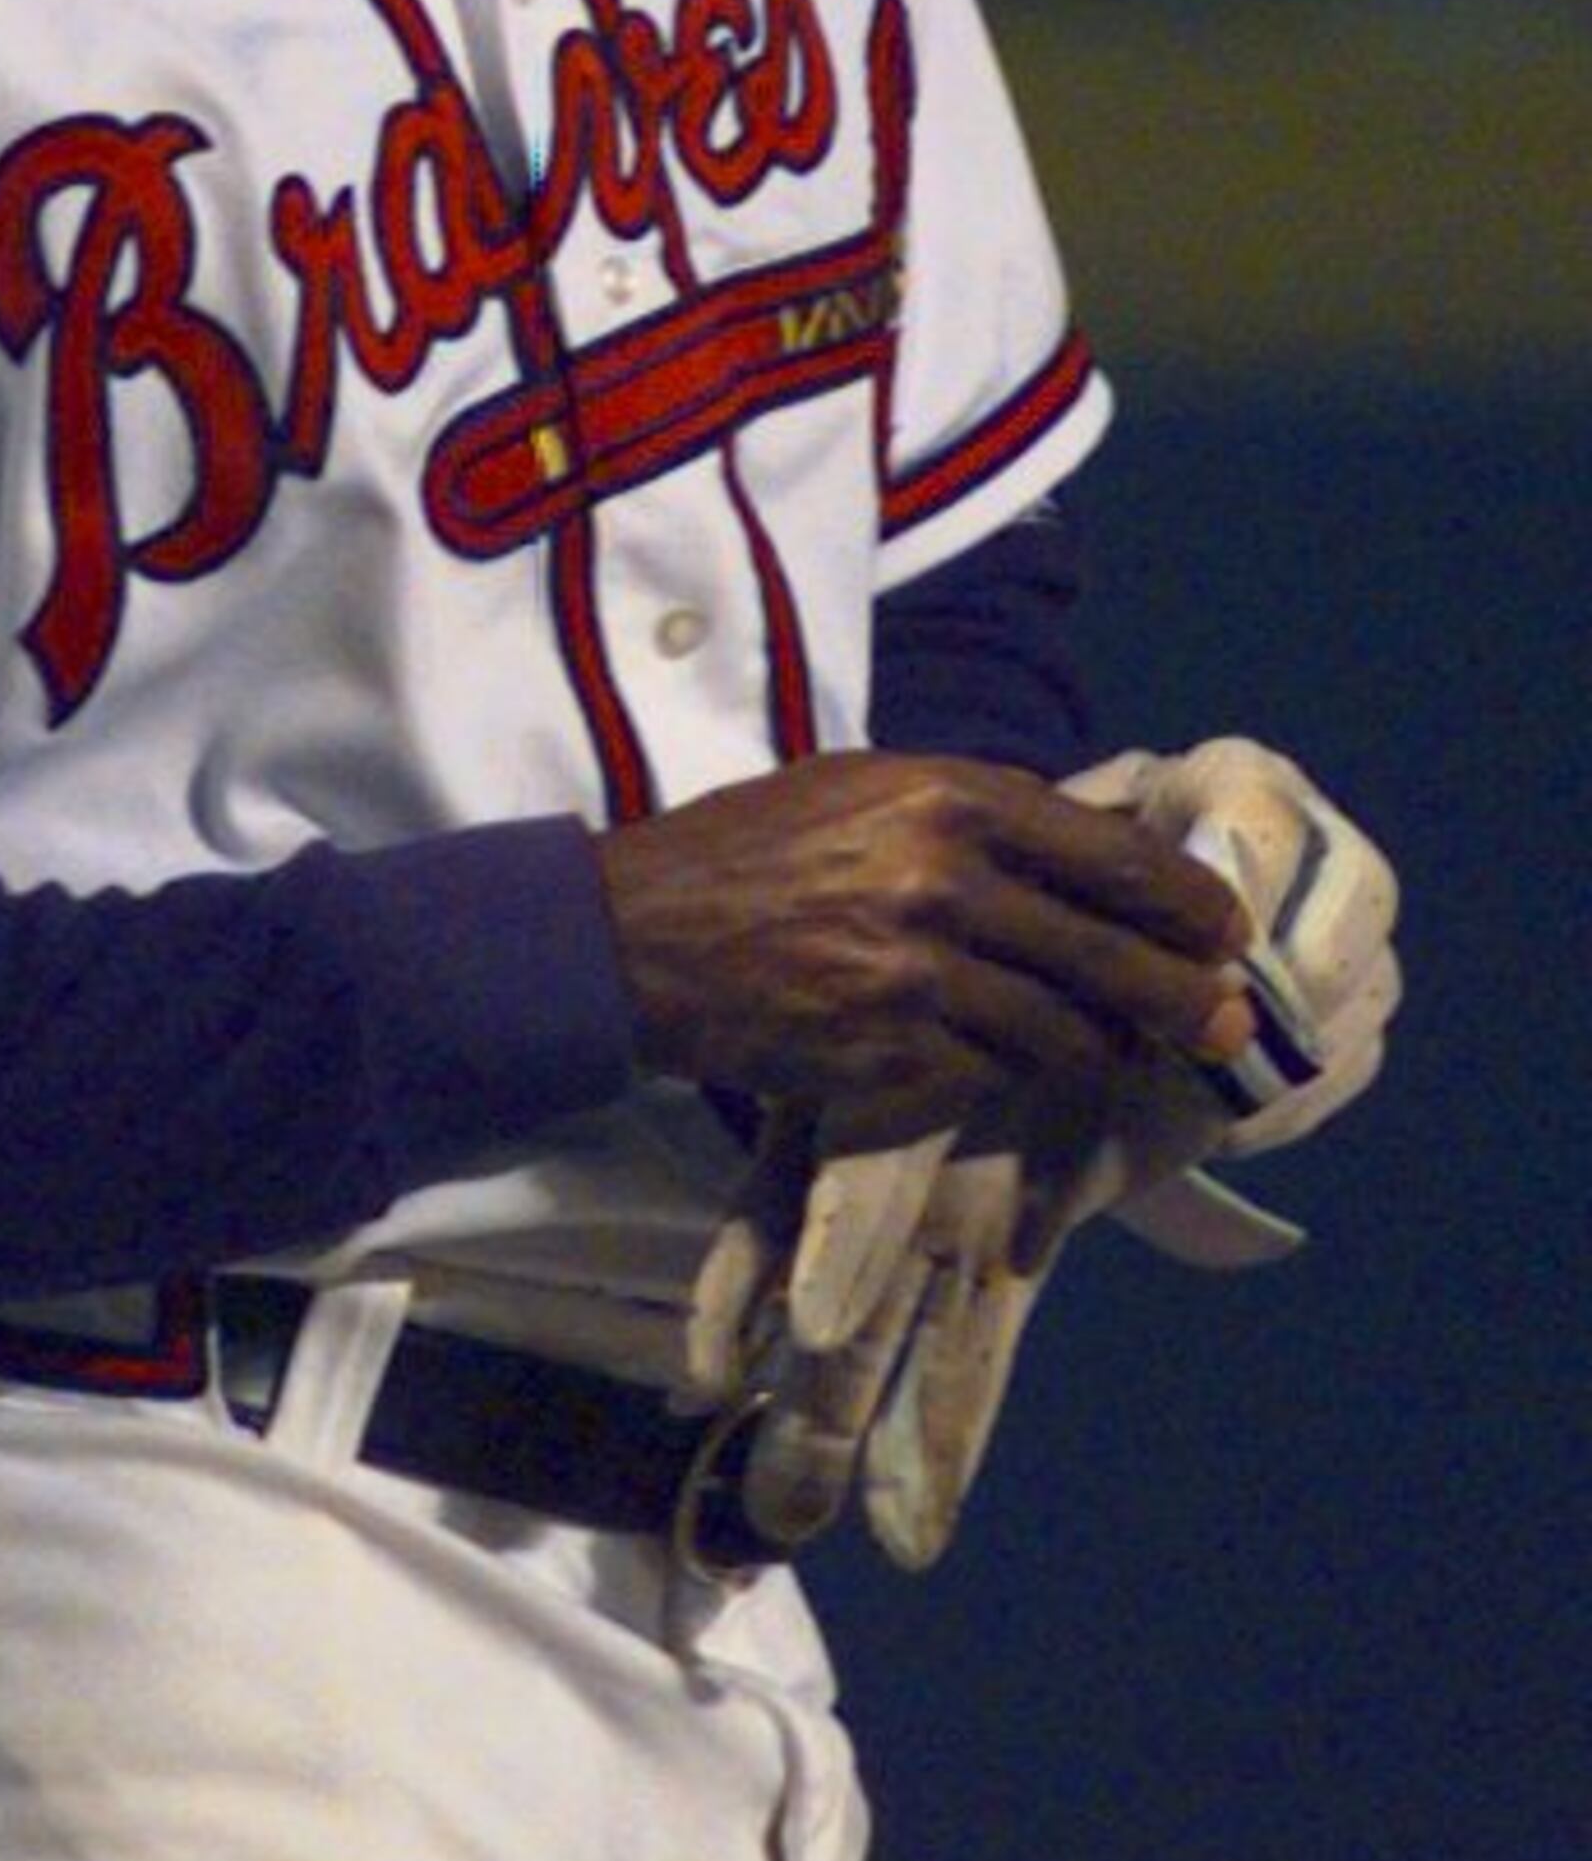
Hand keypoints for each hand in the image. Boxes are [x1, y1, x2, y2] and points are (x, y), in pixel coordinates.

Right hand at [599, 752, 1253, 1149]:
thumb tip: (1094, 845)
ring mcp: (918, 975)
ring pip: (1063, 1030)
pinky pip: (992, 1071)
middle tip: (1227, 1023)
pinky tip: (1023, 1061)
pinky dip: (1017, 1068)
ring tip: (1124, 1049)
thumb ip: (973, 813)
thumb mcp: (861, 789)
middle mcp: (944, 882)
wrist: (633, 934)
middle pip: (1111, 956)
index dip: (1185, 902)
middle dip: (1188, 999)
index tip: (1223, 929)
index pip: (1110, 857)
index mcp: (946, 799)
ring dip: (1106, 1045)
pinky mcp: (890, 1051)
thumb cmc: (749, 846)